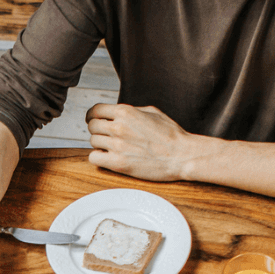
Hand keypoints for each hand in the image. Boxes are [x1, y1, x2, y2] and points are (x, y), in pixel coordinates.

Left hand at [85, 103, 207, 181]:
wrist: (182, 155)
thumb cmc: (170, 134)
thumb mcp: (152, 112)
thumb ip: (131, 111)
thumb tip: (116, 112)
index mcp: (126, 112)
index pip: (95, 110)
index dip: (93, 115)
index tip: (94, 120)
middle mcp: (119, 127)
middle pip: (92, 126)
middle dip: (98, 130)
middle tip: (107, 136)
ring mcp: (117, 145)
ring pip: (93, 142)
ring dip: (100, 144)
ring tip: (113, 147)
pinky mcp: (118, 163)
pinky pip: (94, 158)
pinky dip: (99, 157)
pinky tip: (109, 157)